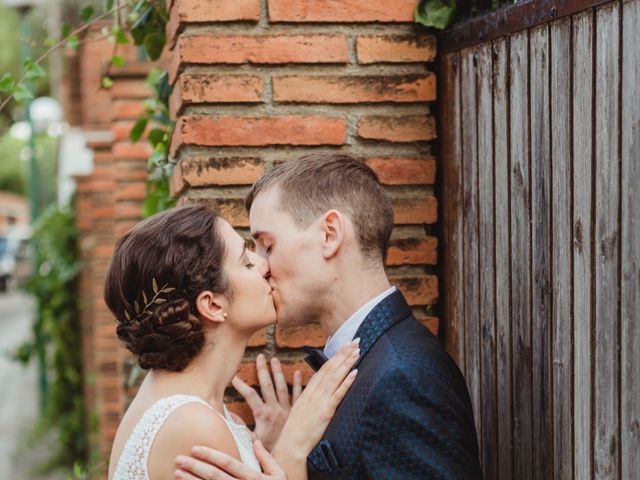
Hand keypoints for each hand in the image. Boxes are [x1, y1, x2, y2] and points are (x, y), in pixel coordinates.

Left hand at [175, 439, 285, 479]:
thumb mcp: (279, 476)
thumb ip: (267, 459)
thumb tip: (256, 442)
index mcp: (253, 478)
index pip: (228, 463)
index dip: (210, 455)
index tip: (195, 447)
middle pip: (214, 476)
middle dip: (195, 466)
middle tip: (178, 458)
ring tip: (176, 473)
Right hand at [232, 354, 301, 449]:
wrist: (287, 457)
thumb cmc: (268, 449)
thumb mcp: (251, 439)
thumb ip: (240, 426)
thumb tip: (228, 414)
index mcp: (262, 414)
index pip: (249, 395)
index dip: (241, 385)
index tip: (233, 377)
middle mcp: (275, 409)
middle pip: (267, 385)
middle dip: (262, 370)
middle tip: (260, 357)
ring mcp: (287, 409)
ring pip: (282, 386)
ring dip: (278, 372)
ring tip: (274, 359)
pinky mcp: (297, 411)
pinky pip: (299, 395)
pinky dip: (298, 383)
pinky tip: (298, 372)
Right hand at [272, 340, 358, 465]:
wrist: (291, 444)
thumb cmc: (296, 429)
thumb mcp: (302, 408)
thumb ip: (311, 397)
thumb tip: (320, 389)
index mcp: (309, 390)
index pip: (325, 368)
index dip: (336, 355)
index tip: (345, 345)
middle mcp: (314, 392)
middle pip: (331, 368)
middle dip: (344, 353)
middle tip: (355, 340)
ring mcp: (320, 401)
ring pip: (335, 377)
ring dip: (347, 363)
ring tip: (357, 351)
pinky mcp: (325, 411)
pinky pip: (338, 394)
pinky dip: (346, 382)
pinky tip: (354, 372)